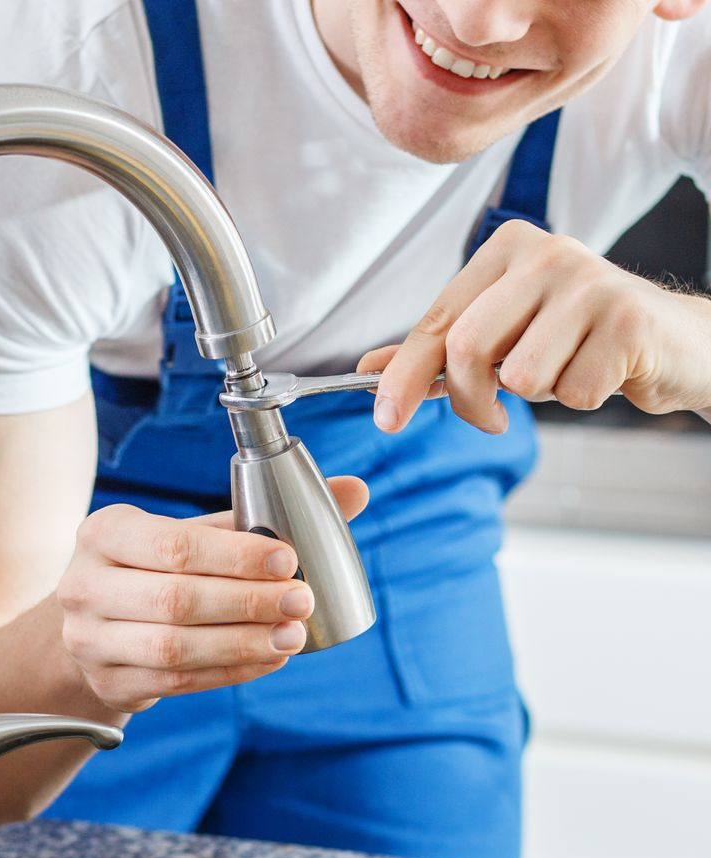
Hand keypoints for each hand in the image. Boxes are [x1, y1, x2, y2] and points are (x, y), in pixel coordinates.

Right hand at [55, 479, 367, 712]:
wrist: (96, 625)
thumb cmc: (155, 568)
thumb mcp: (193, 534)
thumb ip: (262, 516)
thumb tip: (355, 490)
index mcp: (104, 532)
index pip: (174, 546)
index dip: (235, 557)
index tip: (290, 560)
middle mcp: (84, 585)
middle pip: (176, 600)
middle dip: (247, 603)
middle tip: (302, 601)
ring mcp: (90, 640)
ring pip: (174, 647)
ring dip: (241, 644)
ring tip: (291, 636)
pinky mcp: (109, 681)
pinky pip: (177, 681)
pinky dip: (229, 671)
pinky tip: (267, 659)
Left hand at [357, 219, 710, 433]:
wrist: (676, 341)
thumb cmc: (580, 340)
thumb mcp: (504, 338)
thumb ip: (438, 351)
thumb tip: (370, 368)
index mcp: (506, 250)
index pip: (436, 322)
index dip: (404, 377)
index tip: (386, 418)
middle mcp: (545, 254)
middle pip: (466, 349)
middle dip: (470, 401)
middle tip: (492, 418)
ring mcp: (589, 282)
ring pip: (519, 376)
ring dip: (537, 397)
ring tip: (567, 370)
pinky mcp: (626, 320)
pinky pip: (571, 392)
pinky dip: (581, 399)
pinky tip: (604, 372)